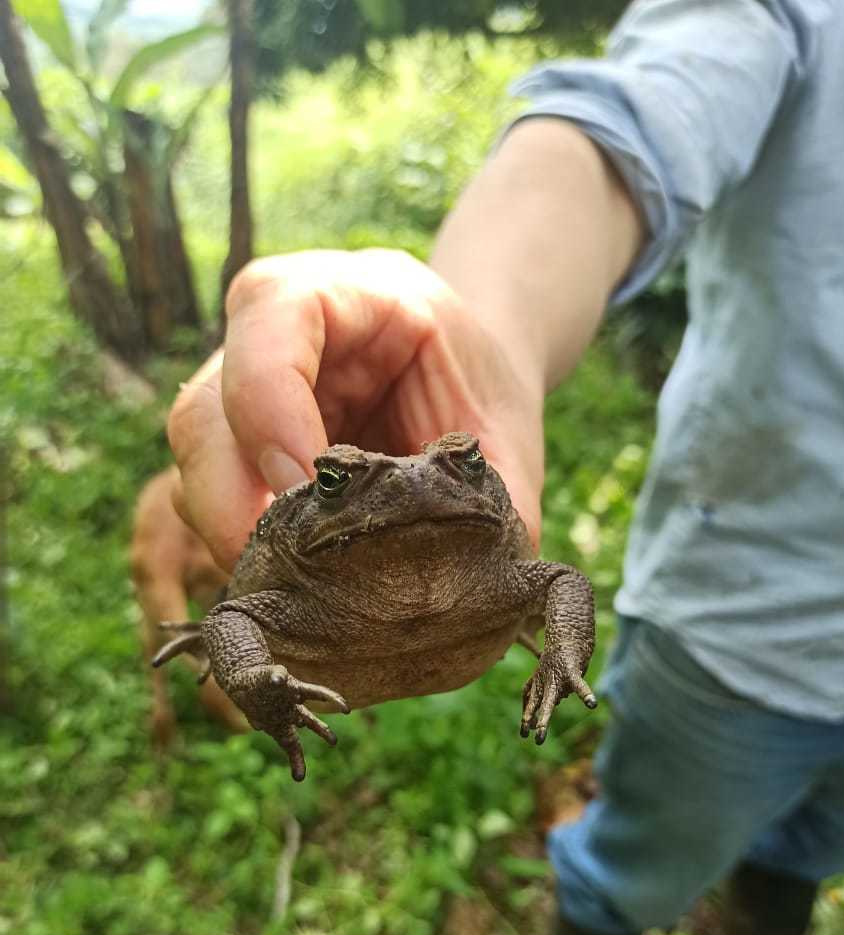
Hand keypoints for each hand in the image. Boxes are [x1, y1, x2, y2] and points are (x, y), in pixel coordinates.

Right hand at [168, 248, 544, 570]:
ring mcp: (235, 394)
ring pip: (193, 465)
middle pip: (202, 413)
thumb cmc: (474, 379)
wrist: (458, 371)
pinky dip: (241, 544)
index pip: (268, 329)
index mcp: (333, 292)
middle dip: (230, 503)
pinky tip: (294, 578)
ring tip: (295, 584)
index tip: (307, 492)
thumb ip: (495, 490)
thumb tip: (478, 583)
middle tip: (285, 572)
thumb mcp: (500, 420)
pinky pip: (208, 500)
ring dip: (231, 532)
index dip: (273, 415)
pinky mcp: (233, 450)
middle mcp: (261, 337)